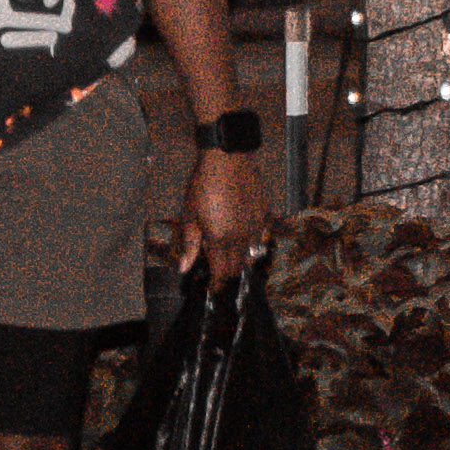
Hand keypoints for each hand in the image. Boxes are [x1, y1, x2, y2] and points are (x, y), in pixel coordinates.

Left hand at [181, 145, 269, 284]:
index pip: (220, 272)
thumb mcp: (189, 215)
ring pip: (251, 254)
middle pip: (237, 267)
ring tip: (232, 259)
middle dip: (228, 275)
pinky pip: (261, 237)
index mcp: (219, 240)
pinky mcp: (265, 215)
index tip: (212, 289)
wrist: (228, 160)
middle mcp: (240, 238)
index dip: (216, 284)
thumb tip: (185, 269)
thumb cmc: (203, 185)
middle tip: (220, 276)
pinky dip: (254, 244)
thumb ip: (190, 244)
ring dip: (241, 261)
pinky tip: (247, 240)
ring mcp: (256, 227)